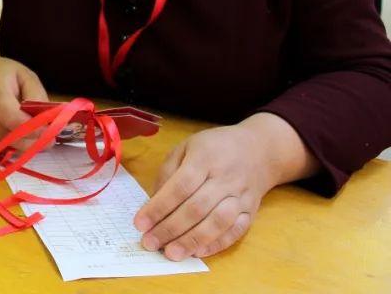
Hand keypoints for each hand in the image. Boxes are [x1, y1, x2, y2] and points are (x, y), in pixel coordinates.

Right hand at [0, 56, 46, 149]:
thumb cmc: (3, 74)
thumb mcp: (26, 76)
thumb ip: (37, 96)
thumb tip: (48, 120)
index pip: (12, 118)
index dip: (33, 129)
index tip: (50, 131)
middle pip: (7, 136)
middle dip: (31, 142)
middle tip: (49, 142)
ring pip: (1, 146)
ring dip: (22, 147)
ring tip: (37, 140)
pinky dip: (10, 147)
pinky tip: (19, 138)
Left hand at [134, 123, 275, 260]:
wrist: (260, 149)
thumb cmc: (215, 148)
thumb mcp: (187, 147)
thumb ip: (169, 172)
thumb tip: (154, 202)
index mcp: (204, 158)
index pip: (179, 187)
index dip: (159, 207)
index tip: (140, 224)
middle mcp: (225, 179)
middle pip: (196, 208)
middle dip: (170, 229)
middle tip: (150, 243)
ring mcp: (240, 196)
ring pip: (218, 223)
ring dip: (192, 241)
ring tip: (172, 254)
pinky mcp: (252, 211)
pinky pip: (236, 231)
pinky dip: (217, 244)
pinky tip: (198, 252)